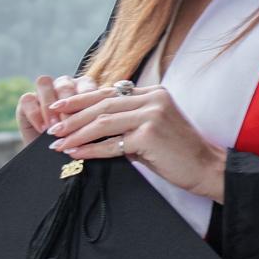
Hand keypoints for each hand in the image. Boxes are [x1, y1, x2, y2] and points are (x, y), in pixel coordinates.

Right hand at [15, 74, 97, 145]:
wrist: (56, 156)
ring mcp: (44, 91)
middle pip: (64, 83)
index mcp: (84, 86)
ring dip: (49, 105)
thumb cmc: (79, 142)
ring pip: (44, 83)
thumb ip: (95, 121)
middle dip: (67, 104)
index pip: (87, 87)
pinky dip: (35, 114)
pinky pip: (27, 99)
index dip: (88, 102)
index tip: (92, 118)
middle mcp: (64, 84)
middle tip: (69, 124)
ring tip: (53, 127)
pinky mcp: (27, 101)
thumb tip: (104, 121)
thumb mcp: (90, 131)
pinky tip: (42, 129)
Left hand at [45, 85, 226, 202]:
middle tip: (53, 126)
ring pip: (103, 122)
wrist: (205, 166)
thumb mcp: (154, 125)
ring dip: (77, 133)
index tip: (60, 107)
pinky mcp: (149, 135)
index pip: (110, 93)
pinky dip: (91, 150)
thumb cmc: (178, 151)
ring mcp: (152, 115)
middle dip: (73, 116)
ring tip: (58, 142)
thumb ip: (130, 118)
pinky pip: (112, 143)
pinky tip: (76, 154)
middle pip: (103, 104)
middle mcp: (153, 98)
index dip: (82, 99)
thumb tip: (95, 122)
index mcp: (153, 92)